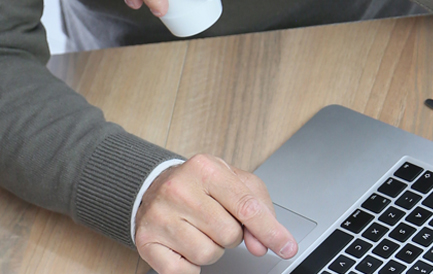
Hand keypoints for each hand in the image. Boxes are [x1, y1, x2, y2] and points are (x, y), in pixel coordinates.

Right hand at [135, 154, 297, 273]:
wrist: (153, 186)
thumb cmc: (199, 187)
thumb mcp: (234, 183)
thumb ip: (259, 210)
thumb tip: (262, 245)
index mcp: (204, 169)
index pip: (246, 207)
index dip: (271, 231)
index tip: (286, 247)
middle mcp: (177, 189)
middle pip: (229, 234)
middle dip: (230, 234)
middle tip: (214, 220)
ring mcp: (159, 215)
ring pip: (207, 254)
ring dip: (210, 249)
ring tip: (198, 230)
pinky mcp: (146, 239)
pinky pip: (184, 271)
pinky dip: (190, 266)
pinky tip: (183, 245)